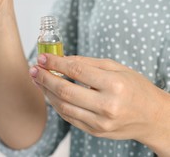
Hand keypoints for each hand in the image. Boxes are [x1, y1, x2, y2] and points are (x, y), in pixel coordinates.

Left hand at [29, 54, 169, 146]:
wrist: (153, 117)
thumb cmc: (135, 88)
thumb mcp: (116, 68)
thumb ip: (87, 62)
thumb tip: (61, 59)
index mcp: (114, 85)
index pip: (76, 70)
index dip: (55, 63)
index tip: (42, 57)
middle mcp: (107, 106)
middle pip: (65, 90)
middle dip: (44, 78)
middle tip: (34, 69)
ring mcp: (100, 122)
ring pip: (62, 106)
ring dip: (46, 91)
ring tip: (38, 80)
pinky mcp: (95, 131)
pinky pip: (68, 117)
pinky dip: (55, 104)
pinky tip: (50, 93)